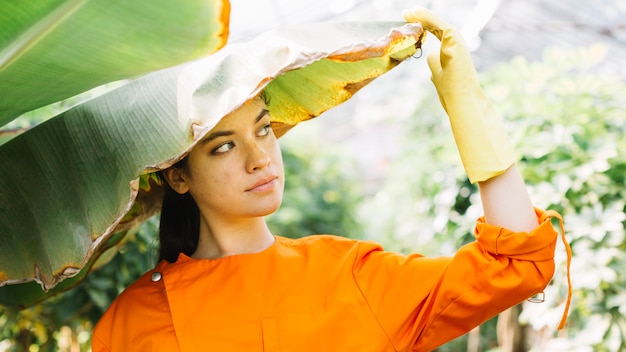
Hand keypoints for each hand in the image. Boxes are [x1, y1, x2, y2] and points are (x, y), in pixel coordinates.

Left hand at [403, 8, 515, 182]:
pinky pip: (436, 24)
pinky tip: (410, 13)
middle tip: (404, 13)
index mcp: (451, 53)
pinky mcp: (454, 41)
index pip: (437, 34)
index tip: (408, 21)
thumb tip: (429, 58)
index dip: (423, 28)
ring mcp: (455, 43)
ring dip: (420, 15)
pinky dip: (423, 17)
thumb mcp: (440, 79)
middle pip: (435, 26)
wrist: (465, 105)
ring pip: (436, 22)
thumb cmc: (454, 98)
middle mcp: (455, 46)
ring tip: (405, 12)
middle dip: (420, 18)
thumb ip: (436, 68)